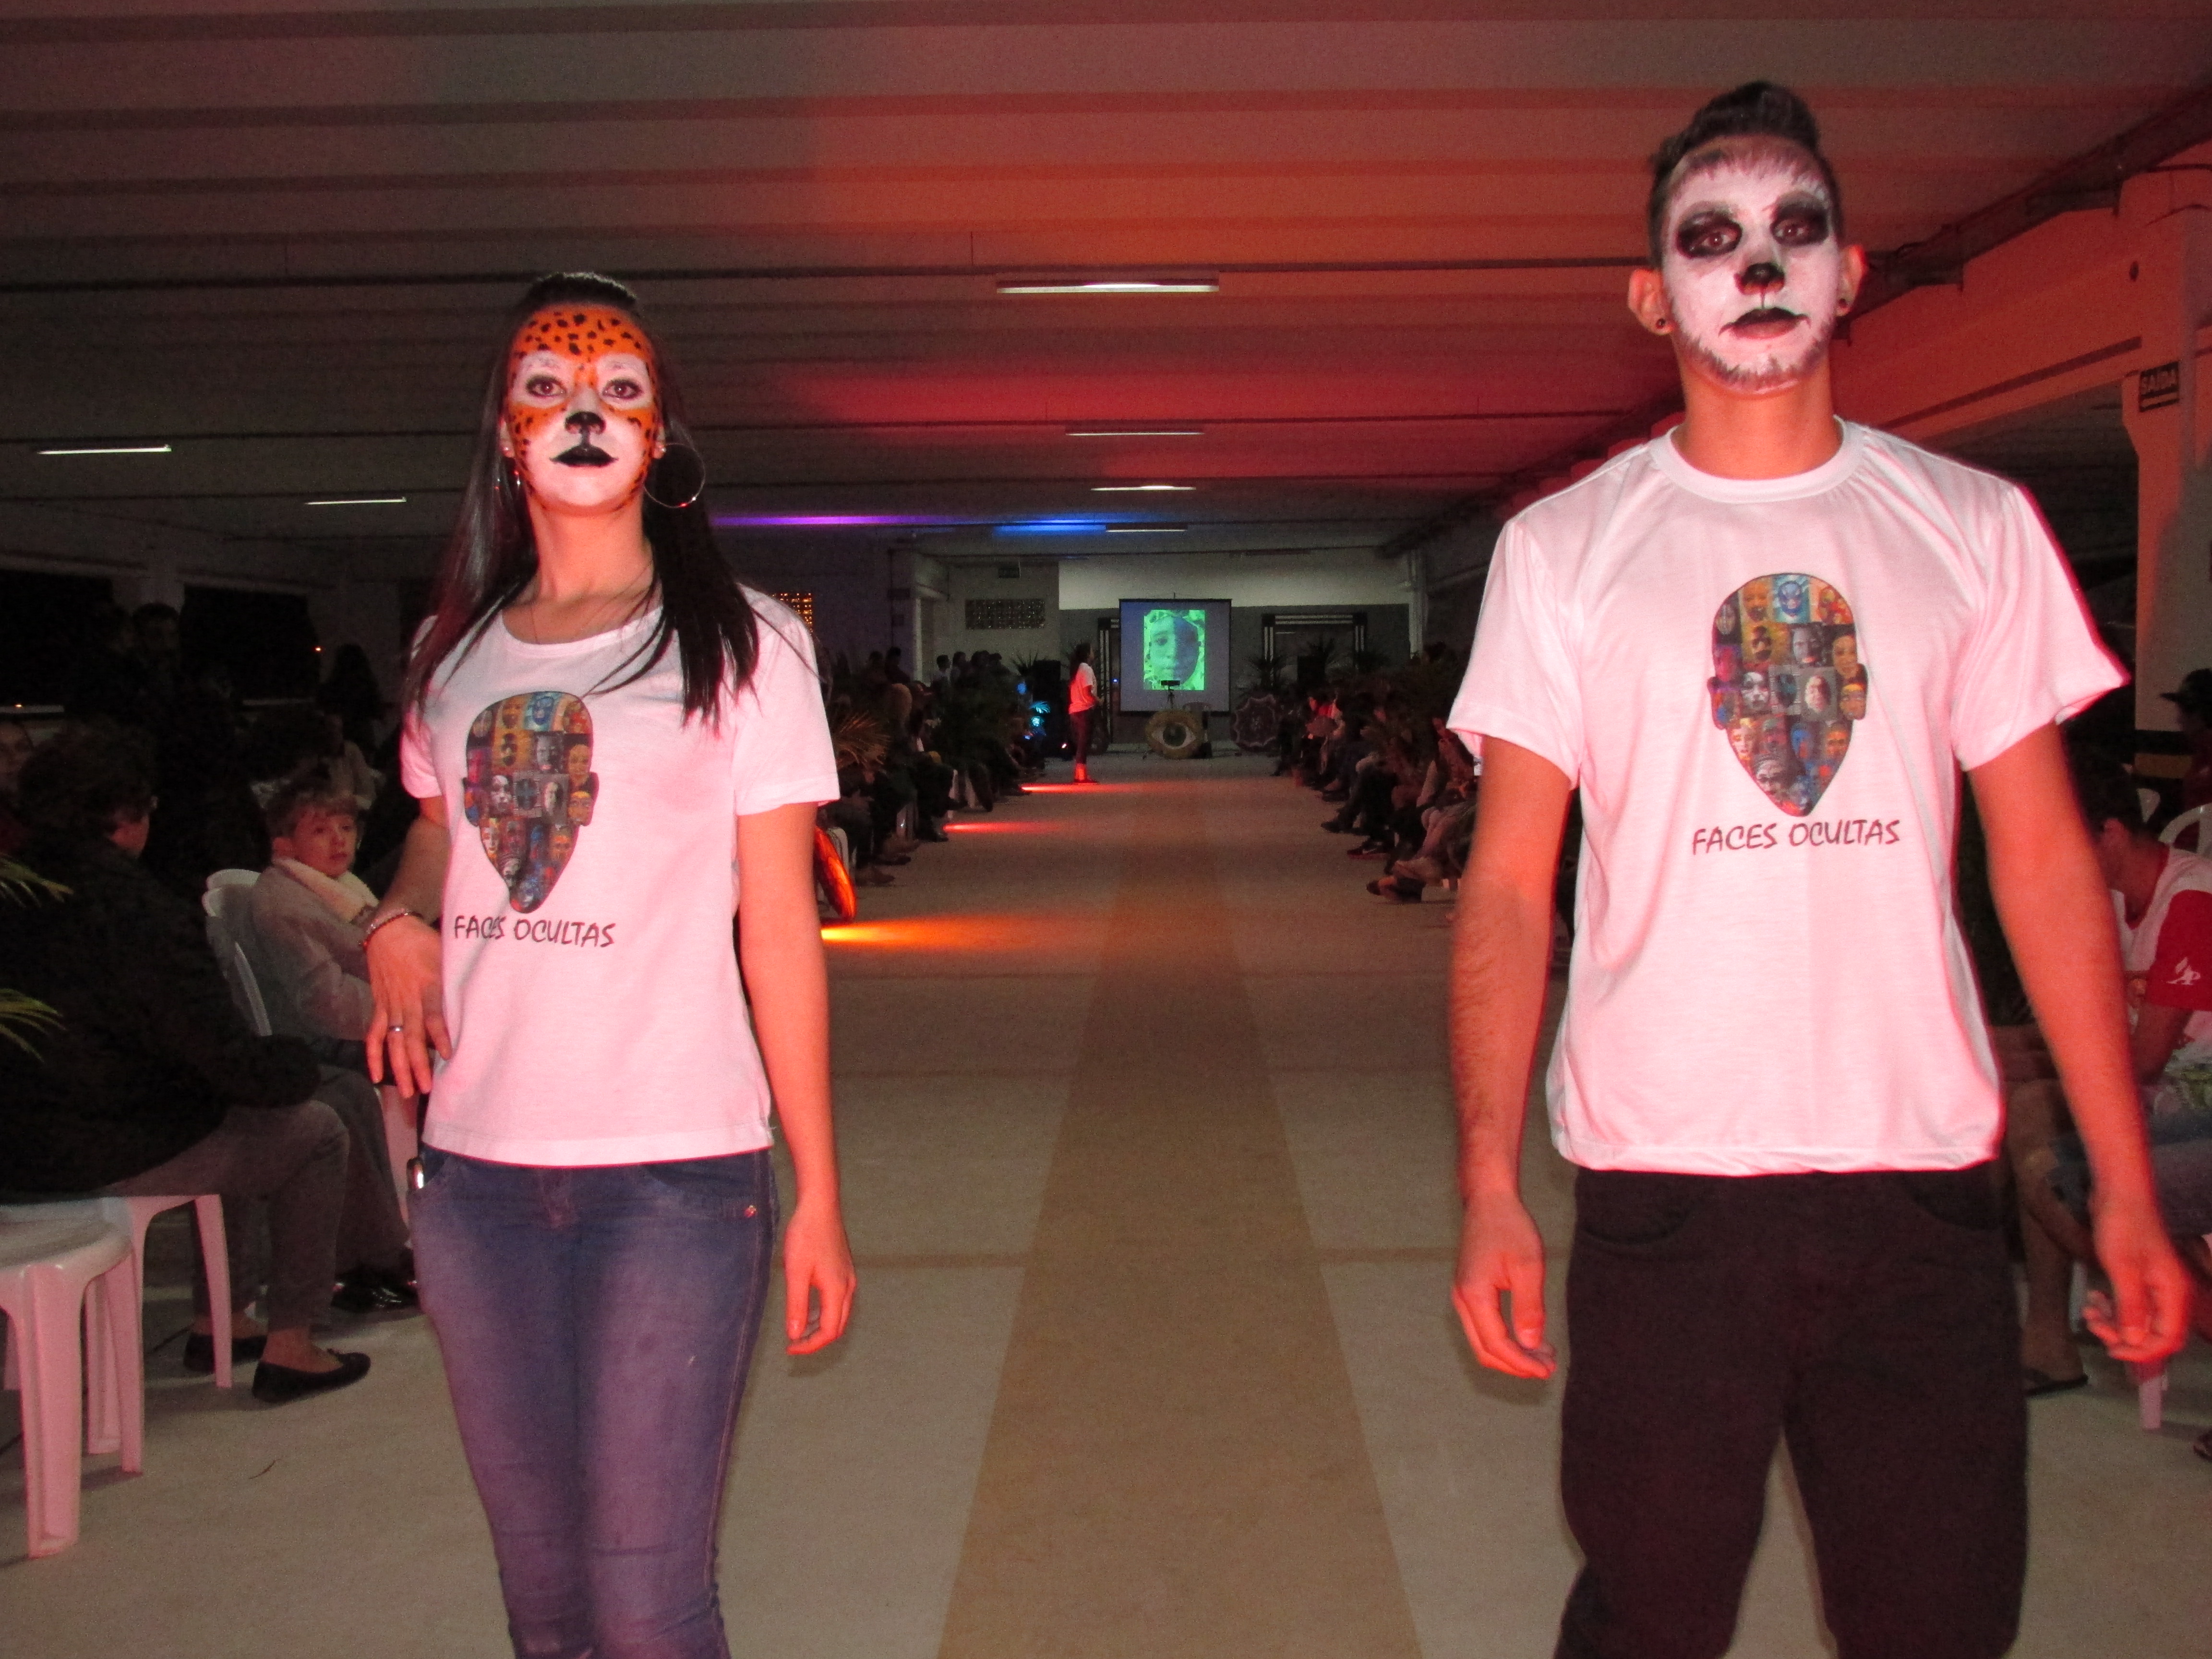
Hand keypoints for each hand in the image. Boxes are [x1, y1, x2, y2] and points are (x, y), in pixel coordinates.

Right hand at [364, 914, 449, 1098]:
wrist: (390, 930)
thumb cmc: (424, 942)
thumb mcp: (446, 954)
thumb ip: (457, 978)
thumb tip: (478, 998)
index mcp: (427, 985)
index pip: (432, 1014)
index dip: (440, 1035)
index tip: (449, 1055)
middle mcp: (407, 999)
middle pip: (412, 1036)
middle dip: (418, 1064)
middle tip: (426, 1088)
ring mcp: (391, 1005)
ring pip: (393, 1041)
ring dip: (399, 1067)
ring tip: (407, 1091)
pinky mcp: (379, 1006)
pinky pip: (373, 1033)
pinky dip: (372, 1055)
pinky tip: (376, 1076)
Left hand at [782, 1196, 855, 1355]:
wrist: (820, 1205)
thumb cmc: (806, 1235)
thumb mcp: (796, 1272)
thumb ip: (796, 1305)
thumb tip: (795, 1334)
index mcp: (837, 1290)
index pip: (828, 1332)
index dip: (810, 1346)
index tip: (790, 1348)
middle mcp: (848, 1287)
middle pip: (837, 1327)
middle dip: (816, 1340)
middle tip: (794, 1344)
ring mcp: (848, 1278)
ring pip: (839, 1314)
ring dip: (820, 1327)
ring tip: (798, 1329)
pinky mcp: (844, 1270)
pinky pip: (838, 1301)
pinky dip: (824, 1313)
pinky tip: (808, 1308)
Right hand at [1452, 1189, 1556, 1378]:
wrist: (1489, 1199)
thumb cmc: (1510, 1227)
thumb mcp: (1528, 1266)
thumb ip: (1529, 1308)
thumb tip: (1532, 1345)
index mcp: (1474, 1295)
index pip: (1497, 1344)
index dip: (1522, 1363)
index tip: (1548, 1370)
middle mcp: (1462, 1300)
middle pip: (1485, 1350)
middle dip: (1516, 1364)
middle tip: (1548, 1367)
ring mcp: (1462, 1296)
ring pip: (1482, 1342)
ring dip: (1511, 1354)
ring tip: (1543, 1354)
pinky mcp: (1469, 1291)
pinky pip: (1483, 1328)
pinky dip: (1504, 1340)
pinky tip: (1528, 1336)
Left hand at [2082, 1195, 2190, 1364]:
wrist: (2118, 1192)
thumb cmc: (2123, 1226)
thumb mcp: (2123, 1271)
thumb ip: (2131, 1308)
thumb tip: (2135, 1342)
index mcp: (2173, 1294)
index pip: (2167, 1339)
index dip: (2142, 1351)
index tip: (2112, 1349)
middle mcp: (2168, 1292)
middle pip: (2151, 1332)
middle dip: (2122, 1335)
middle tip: (2093, 1324)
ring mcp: (2154, 1284)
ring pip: (2137, 1318)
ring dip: (2112, 1320)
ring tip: (2088, 1311)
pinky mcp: (2139, 1275)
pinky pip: (2129, 1302)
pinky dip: (2111, 1305)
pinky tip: (2092, 1297)